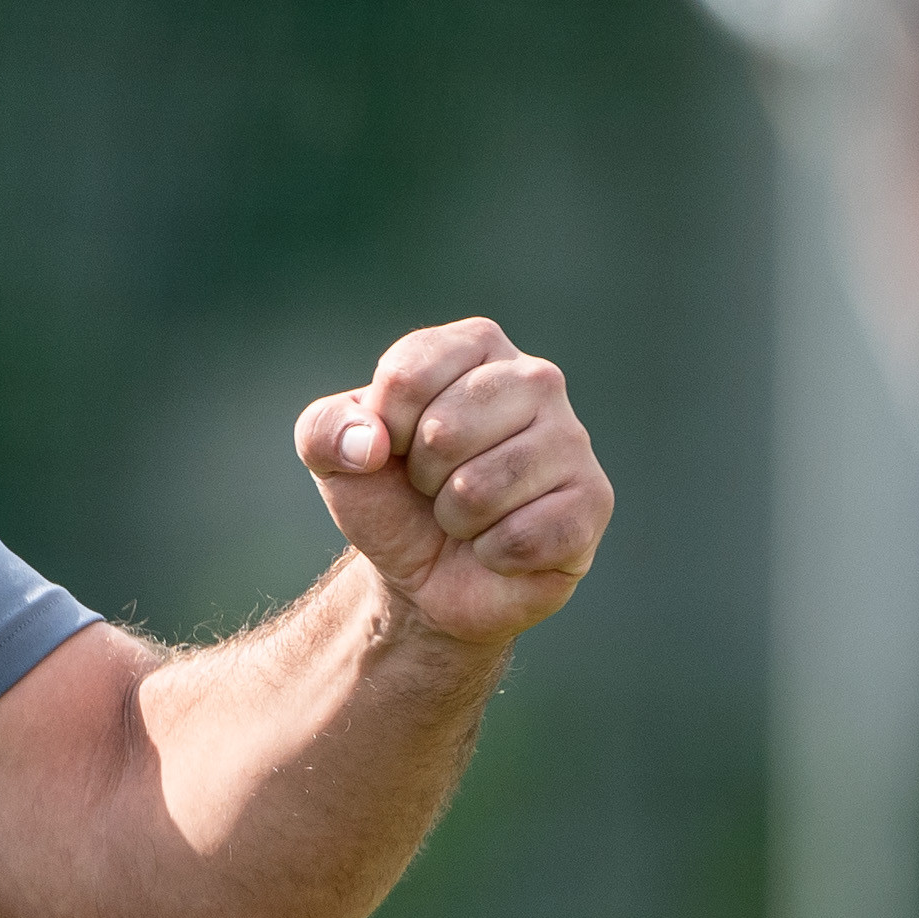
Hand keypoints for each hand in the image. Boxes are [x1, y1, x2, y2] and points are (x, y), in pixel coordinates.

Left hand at [294, 317, 611, 648]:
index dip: (383, 428)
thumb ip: (325, 429)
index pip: (407, 376)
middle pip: (445, 430)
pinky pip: (522, 536)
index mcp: (475, 346)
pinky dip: (492, 554)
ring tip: (466, 513)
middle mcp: (535, 379)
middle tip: (435, 485)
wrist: (426, 572)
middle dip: (422, 475)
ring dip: (456, 517)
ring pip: (481, 488)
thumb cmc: (390, 494)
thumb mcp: (333, 455)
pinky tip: (500, 545)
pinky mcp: (593, 502)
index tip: (393, 445)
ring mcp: (572, 439)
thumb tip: (370, 443)